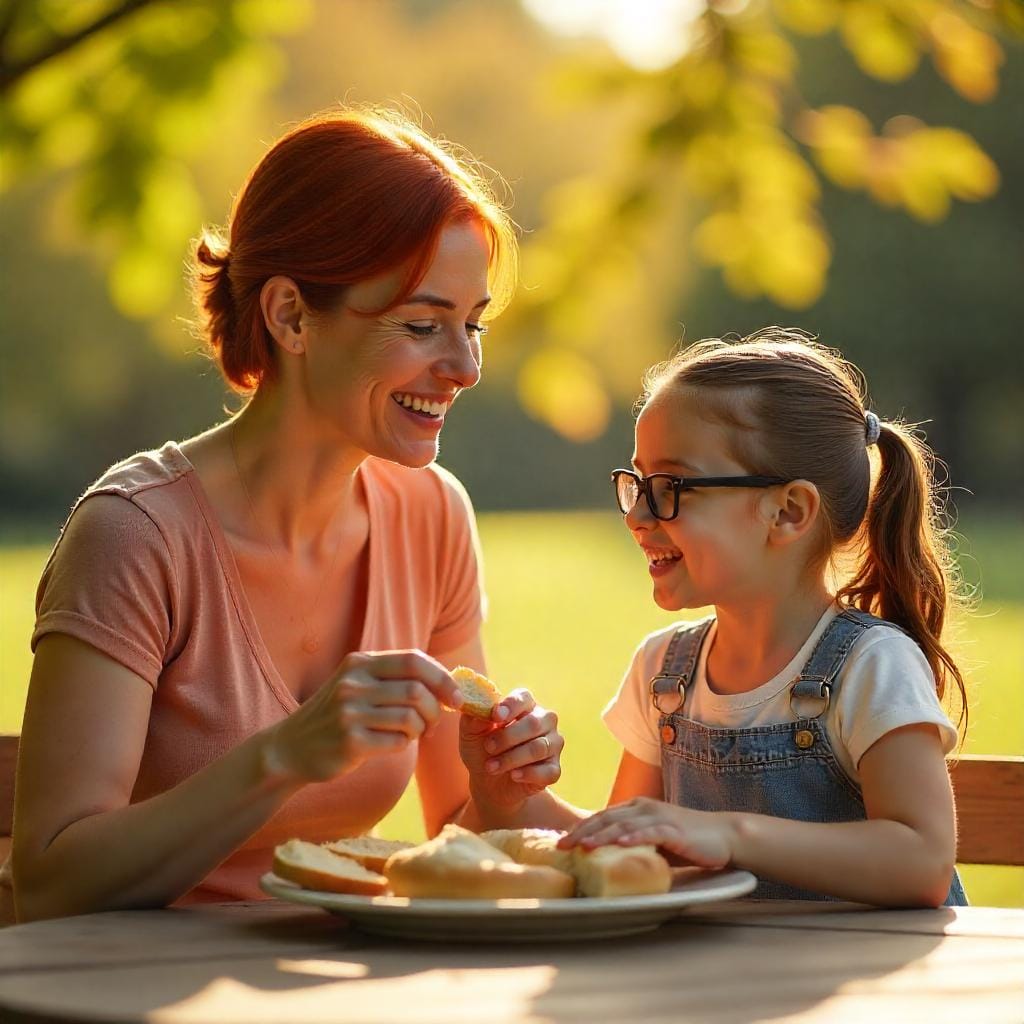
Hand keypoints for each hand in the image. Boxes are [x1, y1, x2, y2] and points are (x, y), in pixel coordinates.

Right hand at [261, 650, 463, 782]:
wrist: (290, 748)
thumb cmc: (336, 716)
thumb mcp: (357, 684)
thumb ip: (394, 677)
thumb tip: (448, 682)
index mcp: (360, 663)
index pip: (414, 660)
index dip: (442, 678)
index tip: (457, 696)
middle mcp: (354, 683)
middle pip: (418, 690)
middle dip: (436, 709)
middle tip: (433, 722)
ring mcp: (350, 712)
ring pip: (411, 717)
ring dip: (421, 729)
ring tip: (413, 733)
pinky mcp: (350, 741)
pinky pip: (398, 742)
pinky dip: (404, 745)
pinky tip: (393, 744)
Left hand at [459, 689, 562, 810]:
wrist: (488, 784)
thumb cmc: (481, 750)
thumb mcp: (470, 734)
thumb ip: (473, 719)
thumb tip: (483, 711)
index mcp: (525, 706)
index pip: (524, 698)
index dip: (511, 706)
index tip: (495, 716)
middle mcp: (544, 721)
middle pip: (534, 723)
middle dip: (508, 737)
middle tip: (489, 747)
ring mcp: (553, 744)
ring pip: (539, 748)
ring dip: (511, 758)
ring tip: (491, 767)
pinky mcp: (554, 769)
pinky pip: (548, 771)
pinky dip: (528, 774)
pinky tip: (513, 776)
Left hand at [558, 797, 735, 869]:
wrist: (723, 835)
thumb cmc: (686, 841)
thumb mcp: (653, 840)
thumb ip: (633, 843)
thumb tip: (606, 859)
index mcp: (636, 808)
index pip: (602, 817)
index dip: (580, 828)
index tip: (561, 841)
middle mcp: (643, 808)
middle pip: (606, 818)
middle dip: (581, 831)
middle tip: (561, 845)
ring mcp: (658, 817)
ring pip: (623, 824)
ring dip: (601, 834)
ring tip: (583, 845)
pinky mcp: (674, 829)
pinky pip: (650, 832)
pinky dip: (634, 837)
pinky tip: (620, 844)